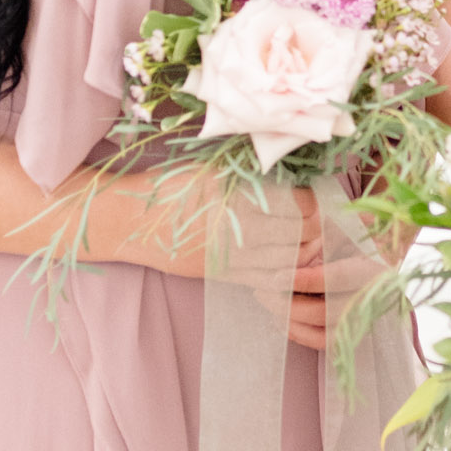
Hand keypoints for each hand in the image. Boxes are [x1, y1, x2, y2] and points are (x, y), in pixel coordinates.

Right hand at [111, 177, 391, 349]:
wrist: (128, 223)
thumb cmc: (169, 187)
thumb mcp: (210, 170)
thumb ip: (251, 172)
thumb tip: (294, 168)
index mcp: (234, 201)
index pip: (294, 207)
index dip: (312, 204)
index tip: (315, 198)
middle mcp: (235, 233)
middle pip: (298, 238)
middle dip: (317, 231)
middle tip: (322, 220)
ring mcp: (231, 259)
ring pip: (289, 263)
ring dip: (308, 254)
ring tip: (314, 241)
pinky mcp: (225, 275)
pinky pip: (269, 281)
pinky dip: (290, 274)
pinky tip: (296, 262)